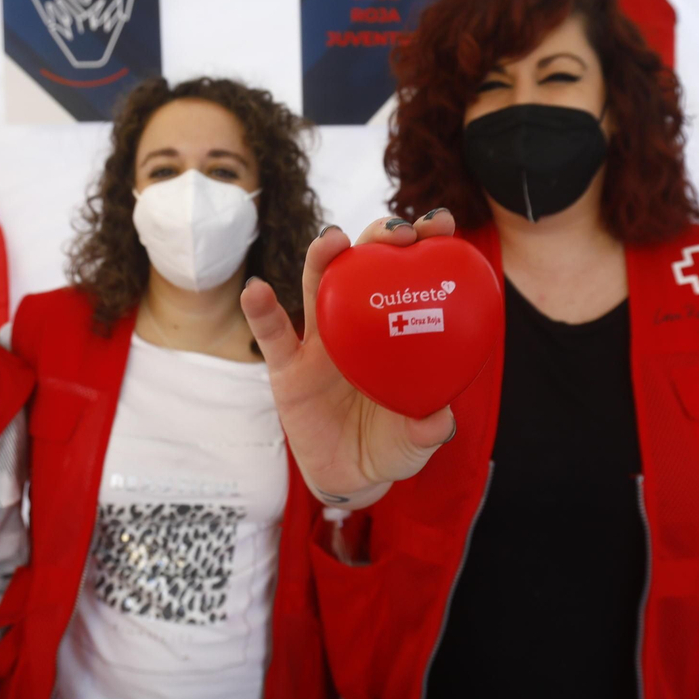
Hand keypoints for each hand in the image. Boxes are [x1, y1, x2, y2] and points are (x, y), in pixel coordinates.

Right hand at [241, 211, 458, 508]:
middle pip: (364, 265)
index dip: (426, 242)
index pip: (410, 274)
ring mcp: (319, 343)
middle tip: (399, 232)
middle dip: (381, 237)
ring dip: (324, 257)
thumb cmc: (390, 443)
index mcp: (395, 329)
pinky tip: (256, 289)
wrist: (350, 476)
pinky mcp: (286, 368)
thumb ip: (426, 431)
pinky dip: (261, 310)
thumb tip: (439, 420)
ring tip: (333, 239)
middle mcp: (357, 324)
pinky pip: (272, 335)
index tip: (441, 222)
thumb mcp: (414, 441)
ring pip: (319, 287)